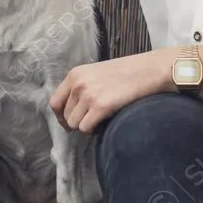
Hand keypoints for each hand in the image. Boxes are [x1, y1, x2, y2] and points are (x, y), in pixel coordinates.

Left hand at [48, 52, 168, 134]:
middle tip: (92, 120)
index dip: (61, 116)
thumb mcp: (96, 73)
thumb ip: (81, 87)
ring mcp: (88, 95)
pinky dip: (95, 130)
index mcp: (75, 74)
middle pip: (65, 116)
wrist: (148, 71)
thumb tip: (71, 110)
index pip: (55, 102)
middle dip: (77, 122)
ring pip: (75, 125)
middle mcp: (78, 83)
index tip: (70, 122)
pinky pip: (86, 128)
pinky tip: (106, 122)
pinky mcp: (100, 106)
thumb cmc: (126, 73)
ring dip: (87, 126)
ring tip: (101, 119)